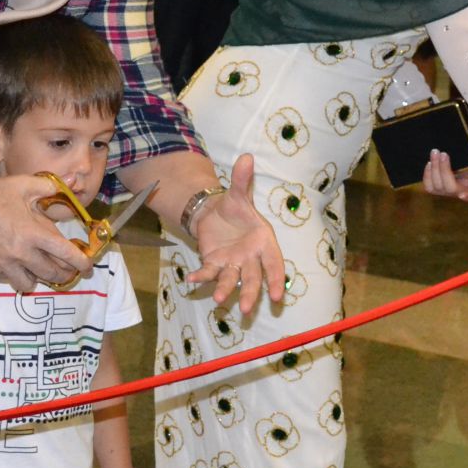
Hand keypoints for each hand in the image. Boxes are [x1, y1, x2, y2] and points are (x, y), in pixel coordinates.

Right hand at [0, 173, 90, 291]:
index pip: (65, 254)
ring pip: (30, 283)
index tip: (89, 266)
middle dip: (65, 273)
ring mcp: (4, 263)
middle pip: (52, 273)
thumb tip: (68, 184)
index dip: (81, 262)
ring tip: (42, 269)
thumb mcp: (23, 185)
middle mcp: (21, 252)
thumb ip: (48, 187)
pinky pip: (11, 279)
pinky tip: (20, 264)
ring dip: (41, 278)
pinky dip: (19, 275)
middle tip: (69, 269)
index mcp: (33, 233)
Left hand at [187, 153, 286, 313]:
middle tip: (248, 310)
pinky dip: (201, 276)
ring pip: (232, 280)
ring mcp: (232, 263)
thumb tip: (246, 156)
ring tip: (219, 301)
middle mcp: (250, 257)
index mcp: (263, 241)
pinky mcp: (215, 263)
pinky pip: (209, 272)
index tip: (276, 296)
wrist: (214, 212)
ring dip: (226, 290)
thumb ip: (242, 179)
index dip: (275, 280)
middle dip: (251, 294)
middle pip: (254, 279)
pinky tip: (191, 279)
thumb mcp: (237, 193)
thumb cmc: (234, 207)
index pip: (273, 264)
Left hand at [421, 151, 467, 201]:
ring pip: (437, 187)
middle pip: (450, 188)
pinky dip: (427, 175)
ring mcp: (446, 192)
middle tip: (443, 153)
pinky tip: (430, 162)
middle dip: (444, 170)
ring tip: (435, 153)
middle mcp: (460, 194)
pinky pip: (428, 186)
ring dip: (434, 169)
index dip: (467, 196)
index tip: (461, 195)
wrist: (461, 155)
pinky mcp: (435, 187)